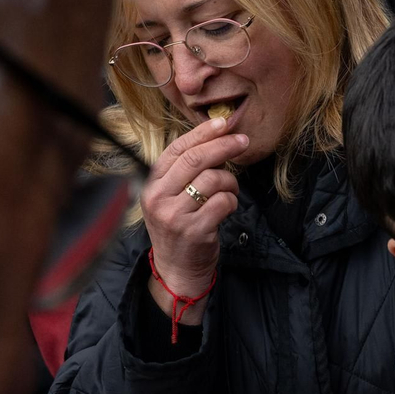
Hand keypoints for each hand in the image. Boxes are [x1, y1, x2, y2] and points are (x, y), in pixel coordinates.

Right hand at [140, 118, 246, 318]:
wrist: (177, 270)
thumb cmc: (179, 228)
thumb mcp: (170, 197)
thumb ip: (184, 172)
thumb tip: (215, 139)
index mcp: (151, 184)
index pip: (177, 149)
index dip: (202, 133)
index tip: (223, 123)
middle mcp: (158, 198)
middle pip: (195, 160)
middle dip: (223, 146)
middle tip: (242, 141)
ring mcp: (174, 215)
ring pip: (212, 180)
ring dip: (230, 182)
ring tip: (231, 190)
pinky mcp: (194, 230)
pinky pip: (223, 202)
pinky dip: (232, 201)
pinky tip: (227, 208)